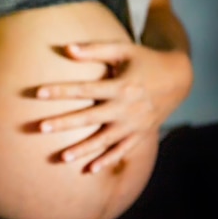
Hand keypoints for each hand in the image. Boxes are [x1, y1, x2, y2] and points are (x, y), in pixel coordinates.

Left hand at [36, 41, 192, 173]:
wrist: (178, 78)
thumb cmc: (145, 60)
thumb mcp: (123, 50)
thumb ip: (95, 50)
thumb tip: (67, 48)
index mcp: (121, 86)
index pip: (85, 90)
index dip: (61, 91)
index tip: (39, 93)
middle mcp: (127, 108)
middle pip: (90, 118)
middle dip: (64, 123)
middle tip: (41, 127)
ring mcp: (134, 124)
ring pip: (105, 140)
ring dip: (83, 150)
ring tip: (62, 157)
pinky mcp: (140, 134)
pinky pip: (122, 151)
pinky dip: (107, 162)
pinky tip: (89, 170)